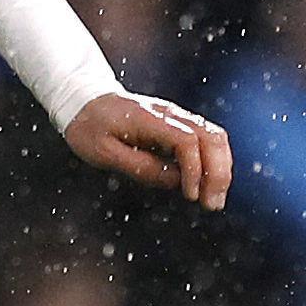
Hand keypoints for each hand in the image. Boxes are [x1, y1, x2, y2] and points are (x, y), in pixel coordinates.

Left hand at [66, 89, 231, 211]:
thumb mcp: (103, 152)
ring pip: (215, 136)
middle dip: (218, 173)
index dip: (195, 169)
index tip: (191, 195)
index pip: (187, 140)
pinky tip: (209, 183)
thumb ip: (140, 167)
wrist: (84, 101)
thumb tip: (175, 182)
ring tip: (215, 198)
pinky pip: (206, 139)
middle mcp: (170, 114)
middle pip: (211, 136)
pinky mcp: (178, 123)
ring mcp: (177, 116)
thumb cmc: (90, 127)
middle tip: (213, 204)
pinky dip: (214, 161)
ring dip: (221, 168)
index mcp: (150, 119)